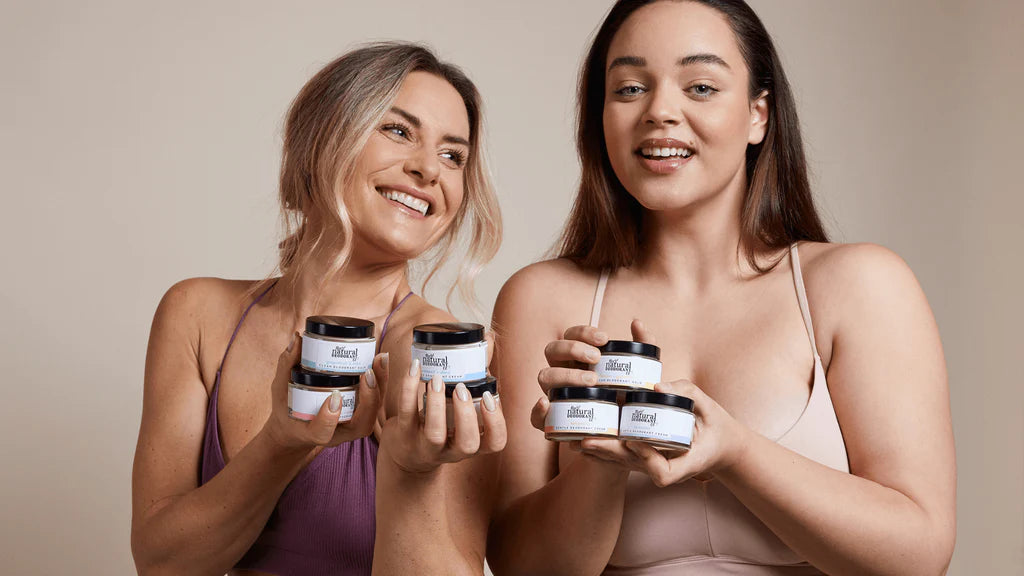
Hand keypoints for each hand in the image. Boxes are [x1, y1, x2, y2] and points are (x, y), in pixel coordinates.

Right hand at [262, 332, 381, 451]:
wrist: (296, 428)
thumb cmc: (287, 408)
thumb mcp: (280, 388)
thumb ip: (287, 364)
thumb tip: (298, 338)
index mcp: (311, 432)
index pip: (322, 432)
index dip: (328, 418)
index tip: (333, 397)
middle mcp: (337, 434)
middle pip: (361, 423)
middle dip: (369, 398)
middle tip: (368, 371)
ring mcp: (351, 427)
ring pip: (373, 413)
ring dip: (380, 386)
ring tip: (380, 359)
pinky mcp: (360, 417)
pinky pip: (375, 403)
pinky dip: (381, 383)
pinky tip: (381, 361)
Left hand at [380, 357, 506, 473]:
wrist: (405, 453)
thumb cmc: (441, 424)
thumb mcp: (461, 408)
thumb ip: (476, 374)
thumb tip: (487, 339)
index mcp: (471, 442)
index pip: (495, 442)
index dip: (496, 422)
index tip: (488, 397)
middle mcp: (451, 450)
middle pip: (467, 444)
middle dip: (466, 415)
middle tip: (461, 389)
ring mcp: (426, 446)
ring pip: (434, 434)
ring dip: (437, 403)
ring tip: (438, 379)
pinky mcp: (403, 435)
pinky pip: (406, 413)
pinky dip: (409, 388)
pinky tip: (415, 369)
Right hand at [526, 320, 658, 470]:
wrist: (628, 436)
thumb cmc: (629, 398)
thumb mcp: (641, 372)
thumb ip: (643, 345)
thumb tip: (637, 322)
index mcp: (577, 358)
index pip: (570, 335)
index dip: (583, 332)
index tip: (604, 338)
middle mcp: (561, 372)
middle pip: (552, 350)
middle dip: (572, 349)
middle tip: (596, 359)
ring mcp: (554, 395)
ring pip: (544, 376)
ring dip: (564, 375)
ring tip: (591, 382)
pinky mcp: (552, 422)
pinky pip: (535, 417)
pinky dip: (537, 409)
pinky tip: (546, 404)